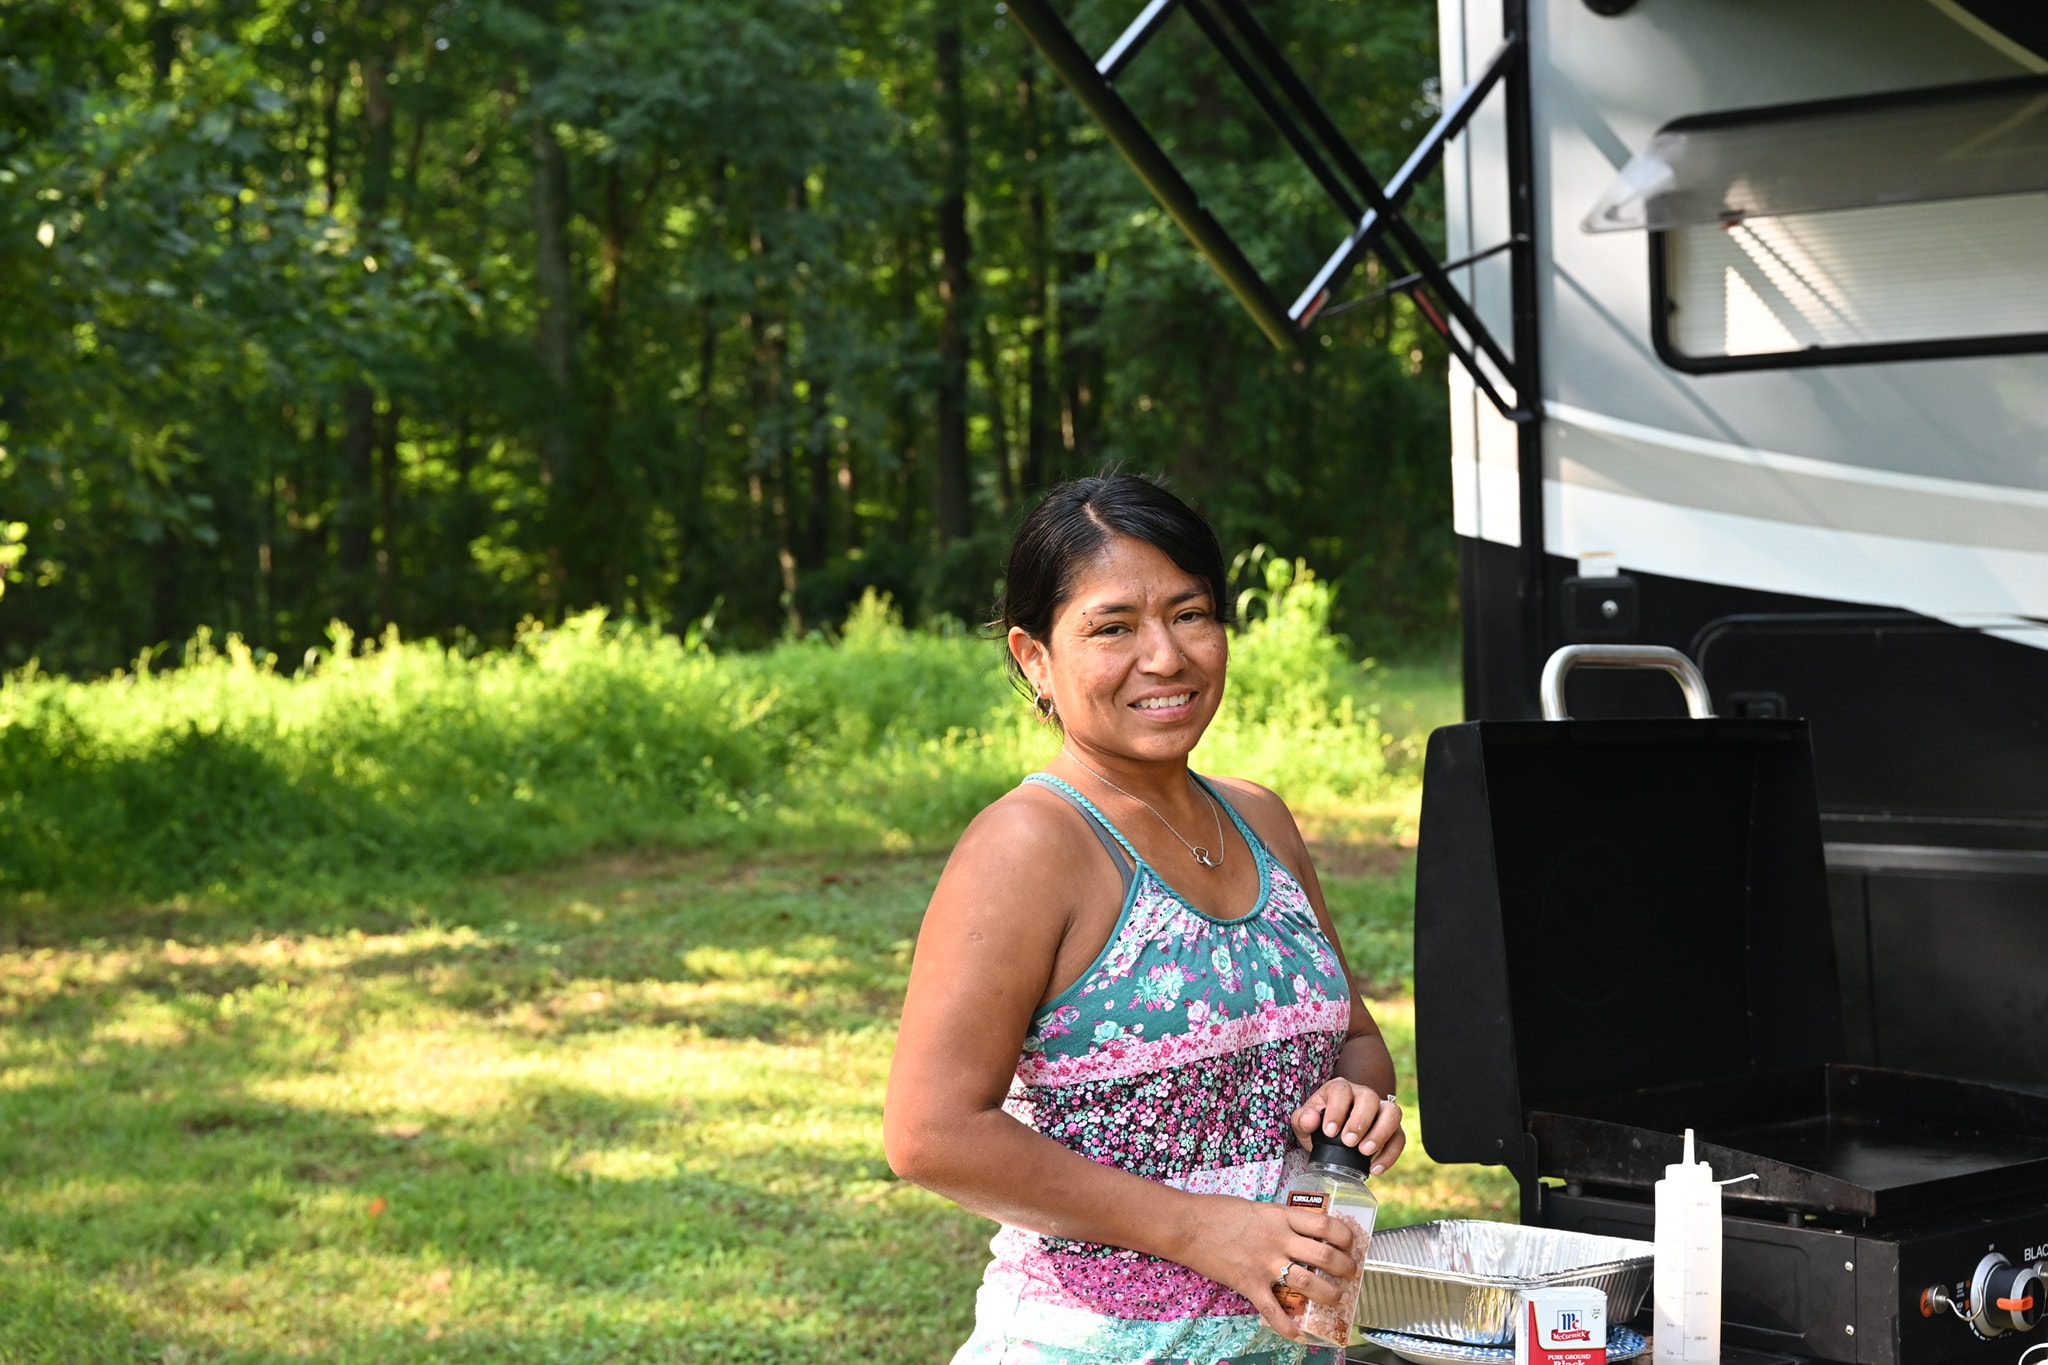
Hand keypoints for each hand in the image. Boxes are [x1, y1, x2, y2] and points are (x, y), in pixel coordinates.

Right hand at [1176, 1193, 1361, 1340]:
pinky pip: (1273, 1310)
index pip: (1326, 1224)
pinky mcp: (1249, 1284)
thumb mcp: (1257, 1208)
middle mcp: (1279, 1240)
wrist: (1188, 1224)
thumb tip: (1298, 1233)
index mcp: (1281, 1217)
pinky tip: (1298, 1334)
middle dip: (1345, 1267)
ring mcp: (1265, 1264)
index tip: (1351, 1243)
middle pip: (1324, 1255)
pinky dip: (1287, 1326)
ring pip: (1308, 1282)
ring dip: (1328, 1293)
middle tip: (1350, 1273)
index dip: (1345, 1236)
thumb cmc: (1218, 1211)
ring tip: (1337, 1297)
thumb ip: (1279, 1221)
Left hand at [1293, 1077, 1405, 1174]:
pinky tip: (1375, 1168)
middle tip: (1348, 1142)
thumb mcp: (1304, 1122)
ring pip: (1392, 1112)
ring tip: (1365, 1152)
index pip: (1342, 1091)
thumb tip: (1311, 1119)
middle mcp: (1363, 1095)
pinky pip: (1399, 1137)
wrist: (1333, 1134)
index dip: (1337, 1110)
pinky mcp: (1393, 1129)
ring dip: (1381, 1133)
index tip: (1330, 1132)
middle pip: (1370, 1098)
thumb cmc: (1319, 1124)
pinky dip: (1390, 1154)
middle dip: (1360, 1121)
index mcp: (1339, 1089)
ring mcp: (1381, 1110)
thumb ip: (1302, 1119)